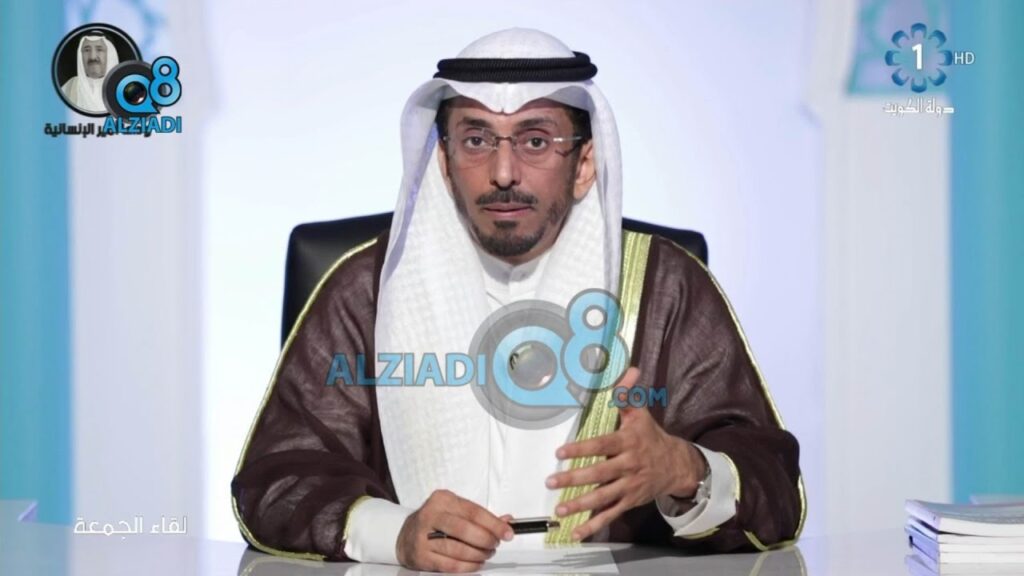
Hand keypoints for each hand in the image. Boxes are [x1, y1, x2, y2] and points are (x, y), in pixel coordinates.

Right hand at [395, 489, 512, 572]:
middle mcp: (430, 515)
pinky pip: (450, 565)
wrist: (405, 535)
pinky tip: (475, 563)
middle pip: (465, 530)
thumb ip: (481, 516)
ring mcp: (423, 536)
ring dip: (478, 554)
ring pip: (458, 549)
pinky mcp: (421, 555)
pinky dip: (468, 567)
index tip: (508, 533)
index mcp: (442, 500)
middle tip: (495, 544)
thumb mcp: (456, 511)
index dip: (494, 524)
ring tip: (486, 554)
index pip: (474, 512)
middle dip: (486, 540)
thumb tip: (507, 521)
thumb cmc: (436, 521)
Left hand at [545, 367, 706, 540]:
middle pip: (600, 473)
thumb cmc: (651, 437)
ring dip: (581, 505)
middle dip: (575, 478)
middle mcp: (629, 466)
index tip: (561, 452)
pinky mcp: (630, 502)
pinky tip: (576, 531)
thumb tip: (630, 369)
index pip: (602, 445)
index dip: (581, 448)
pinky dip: (594, 525)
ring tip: (560, 508)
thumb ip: (628, 395)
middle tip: (551, 481)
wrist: (676, 465)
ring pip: (604, 497)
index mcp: (628, 442)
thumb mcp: (641, 414)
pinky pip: (611, 515)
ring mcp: (629, 486)